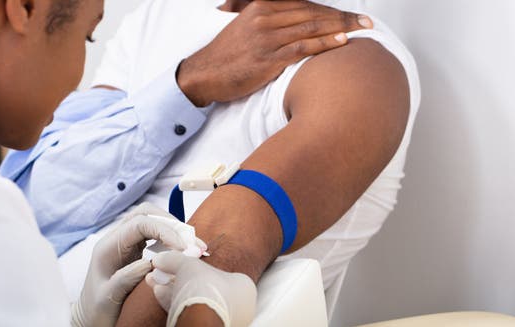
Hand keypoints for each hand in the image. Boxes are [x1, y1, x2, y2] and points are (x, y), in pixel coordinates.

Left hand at [71, 203, 206, 326]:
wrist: (89, 319)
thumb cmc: (96, 310)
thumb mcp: (107, 298)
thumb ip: (125, 279)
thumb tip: (149, 262)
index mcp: (107, 247)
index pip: (139, 223)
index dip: (164, 230)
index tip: (182, 247)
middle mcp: (116, 240)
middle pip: (146, 214)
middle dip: (172, 224)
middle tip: (193, 244)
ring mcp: (125, 244)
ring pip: (152, 221)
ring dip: (174, 230)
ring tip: (194, 247)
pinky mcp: (134, 251)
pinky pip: (154, 235)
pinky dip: (171, 239)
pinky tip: (183, 252)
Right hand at [147, 251, 257, 326]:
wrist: (201, 321)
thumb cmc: (205, 289)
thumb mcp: (188, 265)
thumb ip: (175, 259)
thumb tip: (161, 258)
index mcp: (243, 287)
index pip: (220, 272)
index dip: (197, 267)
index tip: (180, 264)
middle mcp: (239, 306)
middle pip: (205, 287)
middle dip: (180, 279)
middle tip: (165, 273)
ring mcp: (224, 319)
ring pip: (196, 302)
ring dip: (174, 290)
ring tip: (156, 281)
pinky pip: (191, 313)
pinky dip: (175, 303)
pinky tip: (159, 294)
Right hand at [177, 0, 372, 106]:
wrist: (203, 75)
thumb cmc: (226, 55)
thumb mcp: (245, 27)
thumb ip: (269, 21)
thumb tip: (295, 24)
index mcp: (260, 7)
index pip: (304, 4)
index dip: (330, 9)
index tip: (351, 14)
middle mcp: (264, 18)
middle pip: (312, 13)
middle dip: (342, 17)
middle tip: (367, 22)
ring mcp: (266, 38)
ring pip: (311, 27)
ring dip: (341, 27)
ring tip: (362, 29)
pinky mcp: (267, 59)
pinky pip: (302, 47)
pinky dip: (324, 43)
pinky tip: (342, 41)